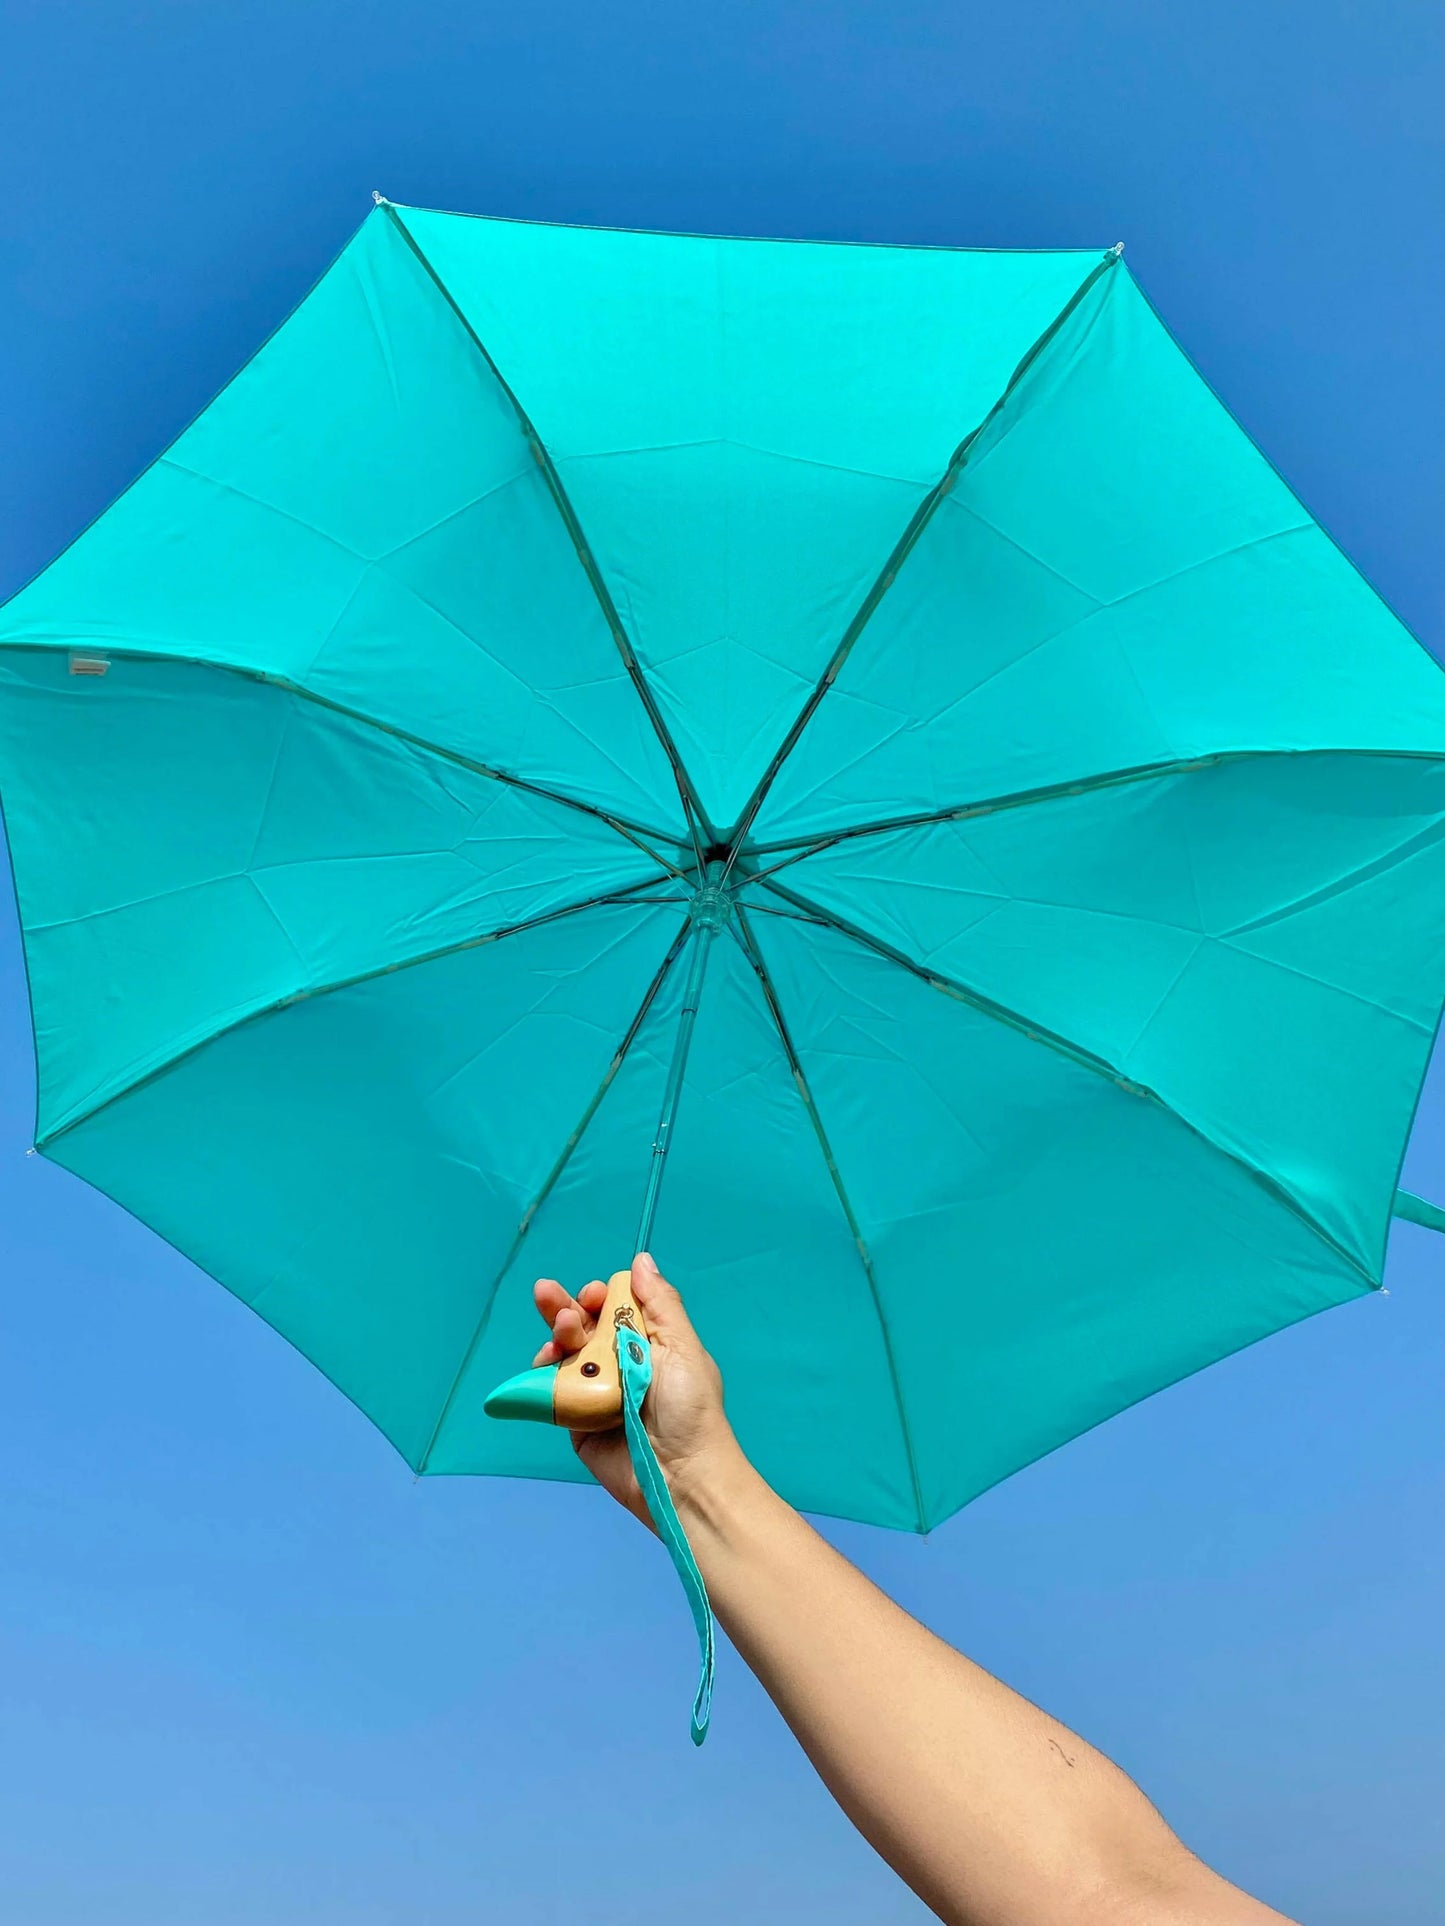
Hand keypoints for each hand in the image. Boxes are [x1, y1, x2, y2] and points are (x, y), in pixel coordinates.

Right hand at [531, 1252, 736, 1527]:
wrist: (680, 1475)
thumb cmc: (690, 1409)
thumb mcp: (683, 1348)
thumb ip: (661, 1304)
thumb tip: (641, 1260)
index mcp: (648, 1343)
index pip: (614, 1308)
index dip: (598, 1295)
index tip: (593, 1293)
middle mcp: (619, 1363)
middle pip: (582, 1326)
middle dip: (563, 1306)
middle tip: (546, 1293)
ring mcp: (594, 1390)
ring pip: (563, 1353)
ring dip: (556, 1335)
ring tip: (560, 1333)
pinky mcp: (574, 1419)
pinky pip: (550, 1390)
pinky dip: (541, 1373)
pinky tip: (544, 1359)